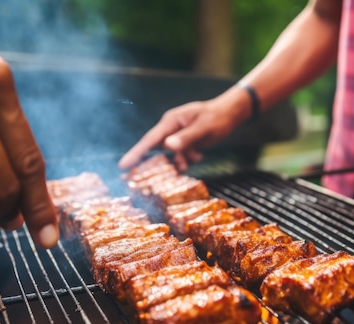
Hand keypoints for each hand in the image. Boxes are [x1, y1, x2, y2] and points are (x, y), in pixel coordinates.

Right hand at [118, 87, 251, 170]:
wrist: (230, 114)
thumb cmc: (217, 118)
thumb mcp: (204, 129)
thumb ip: (186, 138)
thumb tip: (168, 146)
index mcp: (170, 122)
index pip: (150, 140)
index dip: (136, 153)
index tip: (123, 165)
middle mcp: (170, 129)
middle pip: (155, 149)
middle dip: (154, 162)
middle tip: (145, 178)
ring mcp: (176, 135)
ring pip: (170, 154)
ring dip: (179, 161)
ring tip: (194, 158)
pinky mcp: (184, 141)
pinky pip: (180, 155)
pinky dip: (187, 159)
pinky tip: (199, 156)